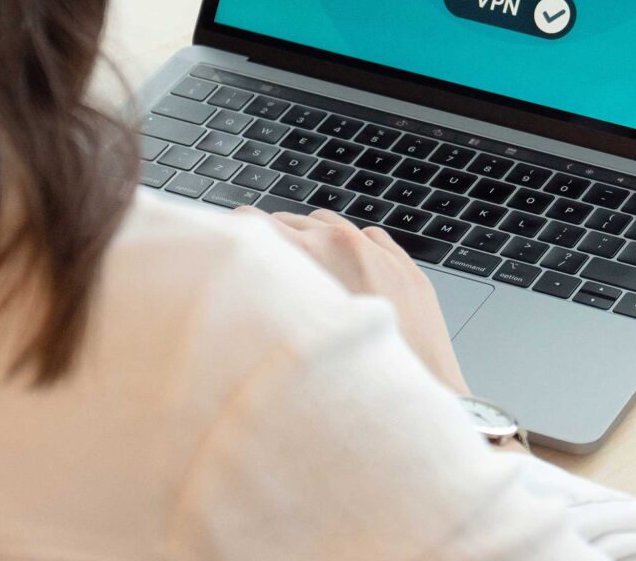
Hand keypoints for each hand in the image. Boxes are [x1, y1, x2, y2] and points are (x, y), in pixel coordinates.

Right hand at [243, 207, 469, 395]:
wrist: (404, 414)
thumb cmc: (341, 386)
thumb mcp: (281, 336)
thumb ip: (259, 296)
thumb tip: (238, 283)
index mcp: (306, 254)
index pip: (251, 220)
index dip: (235, 235)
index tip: (230, 248)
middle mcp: (342, 242)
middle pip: (291, 220)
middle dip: (274, 241)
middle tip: (266, 272)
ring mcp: (378, 251)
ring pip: (329, 224)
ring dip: (314, 241)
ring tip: (306, 277)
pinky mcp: (405, 266)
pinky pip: (370, 240)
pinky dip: (355, 252)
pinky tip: (348, 280)